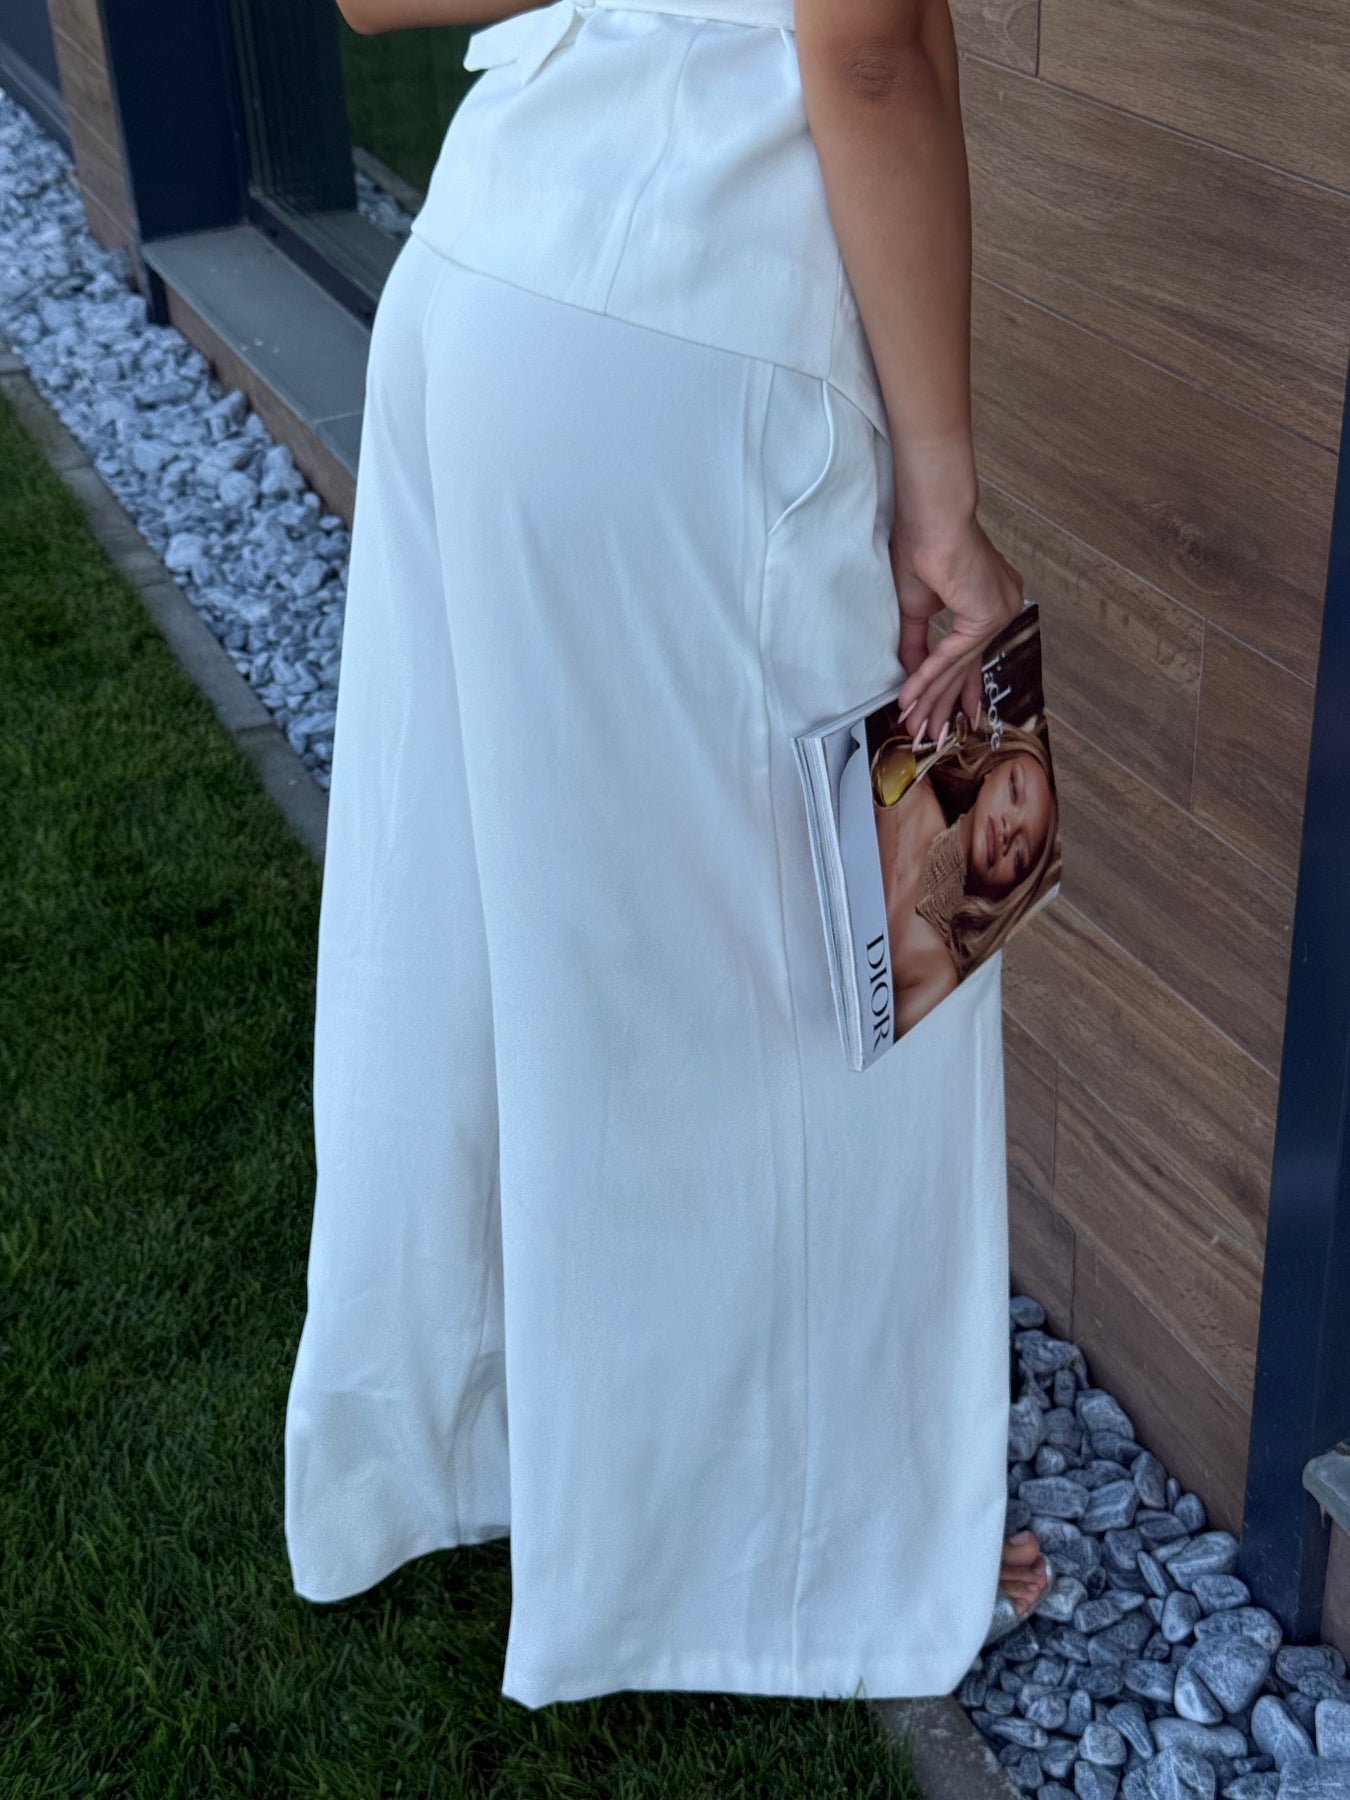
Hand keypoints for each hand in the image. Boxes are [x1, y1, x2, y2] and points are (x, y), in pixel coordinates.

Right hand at [888, 509, 1024, 741]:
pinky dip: (928, 677)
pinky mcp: (989, 616)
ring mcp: (999, 613)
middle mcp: (1001, 608)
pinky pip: (951, 655)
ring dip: (932, 698)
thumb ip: (915, 642)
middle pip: (966, 667)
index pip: (973, 654)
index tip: (950, 715)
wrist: (930, 519)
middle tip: (931, 734)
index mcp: (989, 602)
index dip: (958, 686)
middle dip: (944, 704)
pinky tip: (912, 698)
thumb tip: (909, 672)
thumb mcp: (915, 606)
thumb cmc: (920, 546)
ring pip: (957, 666)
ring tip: (917, 726)